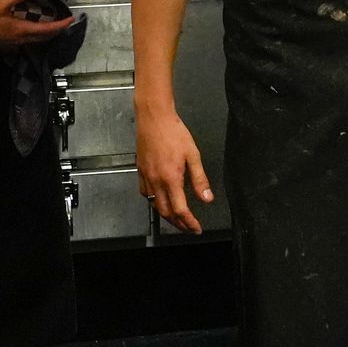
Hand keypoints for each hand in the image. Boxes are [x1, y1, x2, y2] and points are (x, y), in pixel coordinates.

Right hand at [0, 0, 75, 51]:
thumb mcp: (0, 6)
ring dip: (47, 34)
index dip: (61, 25)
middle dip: (57, 30)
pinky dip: (36, 35)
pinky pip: (29, 41)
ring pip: (37, 40)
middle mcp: (22, 39)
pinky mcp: (9, 44)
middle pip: (45, 37)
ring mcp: (15, 43)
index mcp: (22, 30)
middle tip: (65, 22)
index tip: (71, 20)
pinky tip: (32, 30)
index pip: (48, 29)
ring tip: (53, 25)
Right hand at [137, 109, 212, 233]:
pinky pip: (145, 193)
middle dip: (178, 224)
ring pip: (154, 205)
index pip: (180, 210)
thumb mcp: (193, 155)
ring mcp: (146, 176)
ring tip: (177, 218)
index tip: (196, 228)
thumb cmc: (173, 132)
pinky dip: (153, 202)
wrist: (154, 118)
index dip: (189, 223)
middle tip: (188, 227)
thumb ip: (200, 179)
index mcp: (171, 178)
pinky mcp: (140, 171)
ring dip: (166, 215)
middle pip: (166, 212)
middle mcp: (156, 180)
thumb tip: (207, 198)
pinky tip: (160, 199)